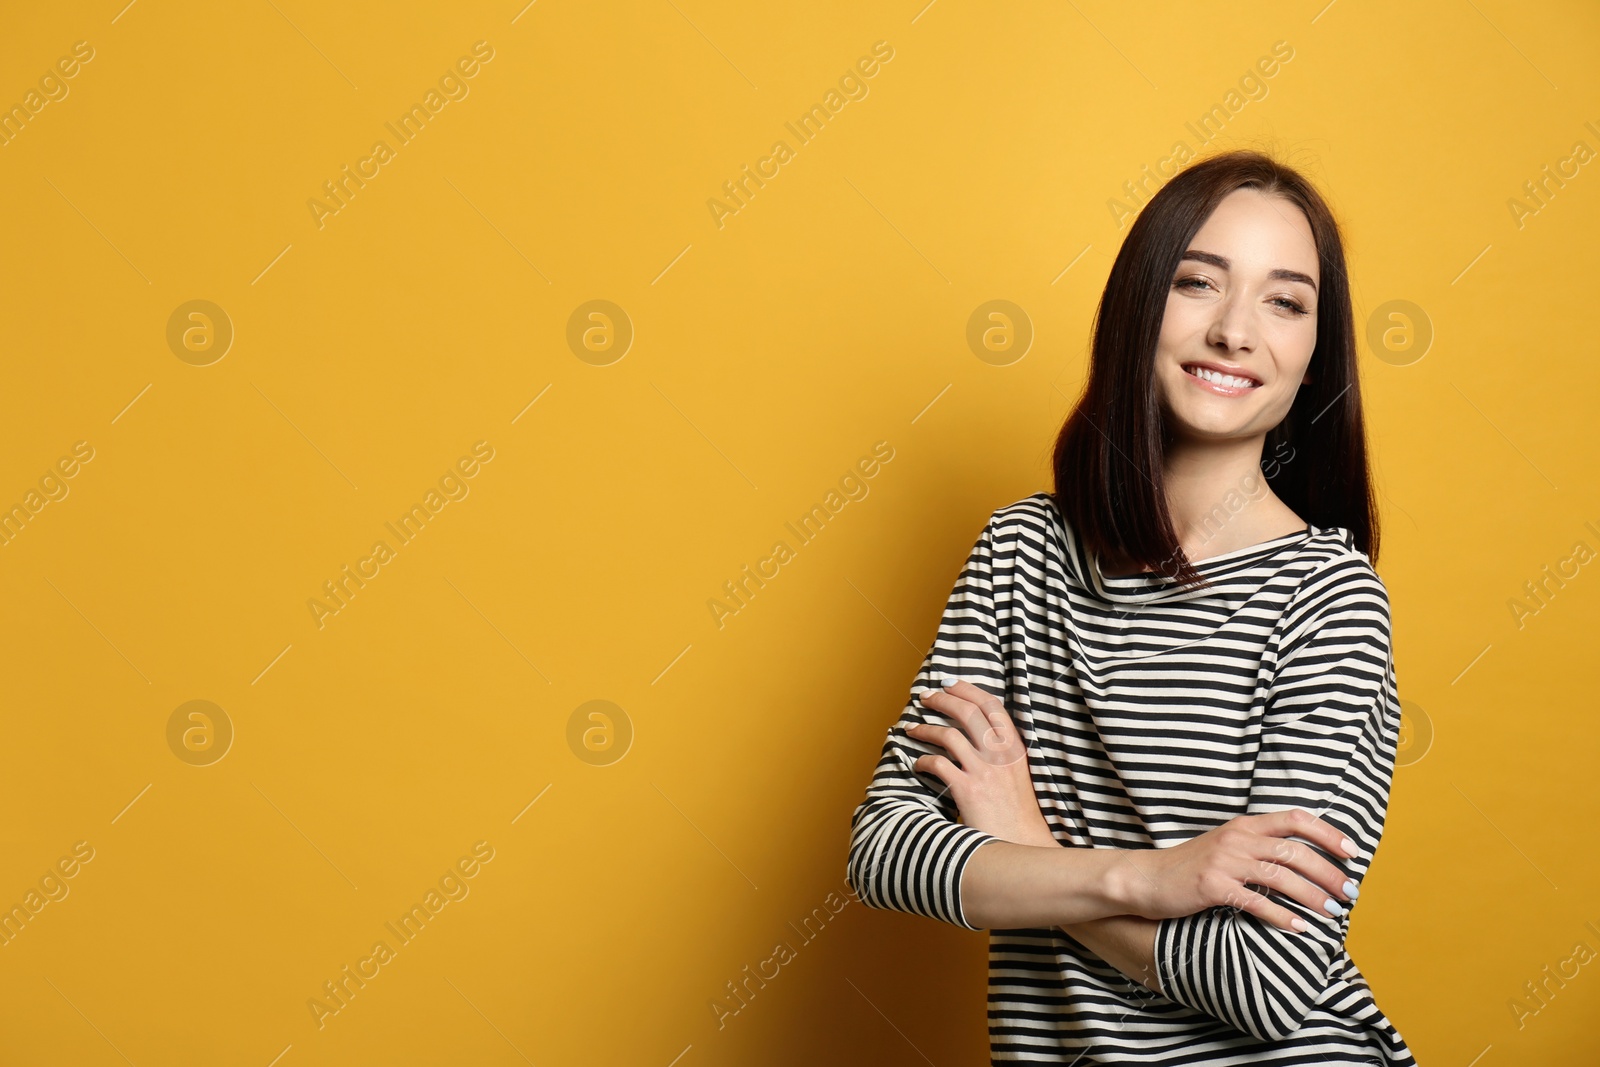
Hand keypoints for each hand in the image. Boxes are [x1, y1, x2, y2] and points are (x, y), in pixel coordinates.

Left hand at [905, 676, 1056, 847]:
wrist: (1023, 844)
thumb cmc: (1016, 811)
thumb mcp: (1017, 773)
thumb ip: (1001, 752)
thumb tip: (977, 733)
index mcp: (1014, 747)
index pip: (991, 705)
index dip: (968, 690)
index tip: (949, 684)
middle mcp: (1000, 754)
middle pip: (967, 712)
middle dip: (942, 699)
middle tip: (925, 697)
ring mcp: (985, 771)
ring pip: (948, 734)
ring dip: (924, 728)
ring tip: (911, 729)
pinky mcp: (968, 790)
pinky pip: (938, 764)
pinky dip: (923, 761)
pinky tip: (917, 765)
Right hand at [1117, 809, 1360, 933]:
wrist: (1145, 878)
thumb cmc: (1188, 867)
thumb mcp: (1224, 846)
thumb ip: (1257, 847)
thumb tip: (1300, 861)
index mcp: (1243, 825)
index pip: (1295, 819)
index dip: (1328, 834)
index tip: (1352, 853)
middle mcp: (1237, 838)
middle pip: (1295, 851)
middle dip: (1329, 873)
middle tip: (1350, 894)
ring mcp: (1224, 861)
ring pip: (1282, 876)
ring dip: (1313, 896)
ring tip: (1332, 913)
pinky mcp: (1213, 886)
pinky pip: (1257, 902)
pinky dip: (1282, 917)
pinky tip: (1299, 928)